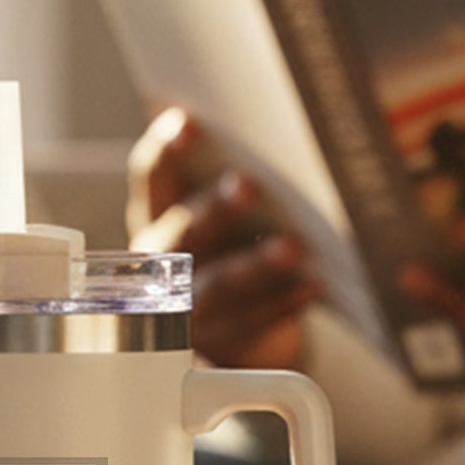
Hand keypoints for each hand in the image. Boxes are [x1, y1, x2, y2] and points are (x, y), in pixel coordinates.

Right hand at [127, 106, 320, 370]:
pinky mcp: (219, 342)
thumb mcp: (232, 215)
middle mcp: (163, 259)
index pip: (152, 176)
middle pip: (183, 232)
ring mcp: (187, 305)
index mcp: (160, 214)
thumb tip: (288, 145)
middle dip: (214, 208)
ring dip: (254, 264)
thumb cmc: (241, 246)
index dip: (166, 150)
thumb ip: (237, 183)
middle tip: (246, 186)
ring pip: (217, 285)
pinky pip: (251, 321)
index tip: (189, 122)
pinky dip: (283, 303)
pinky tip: (312, 286)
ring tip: (292, 248)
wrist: (244, 326)